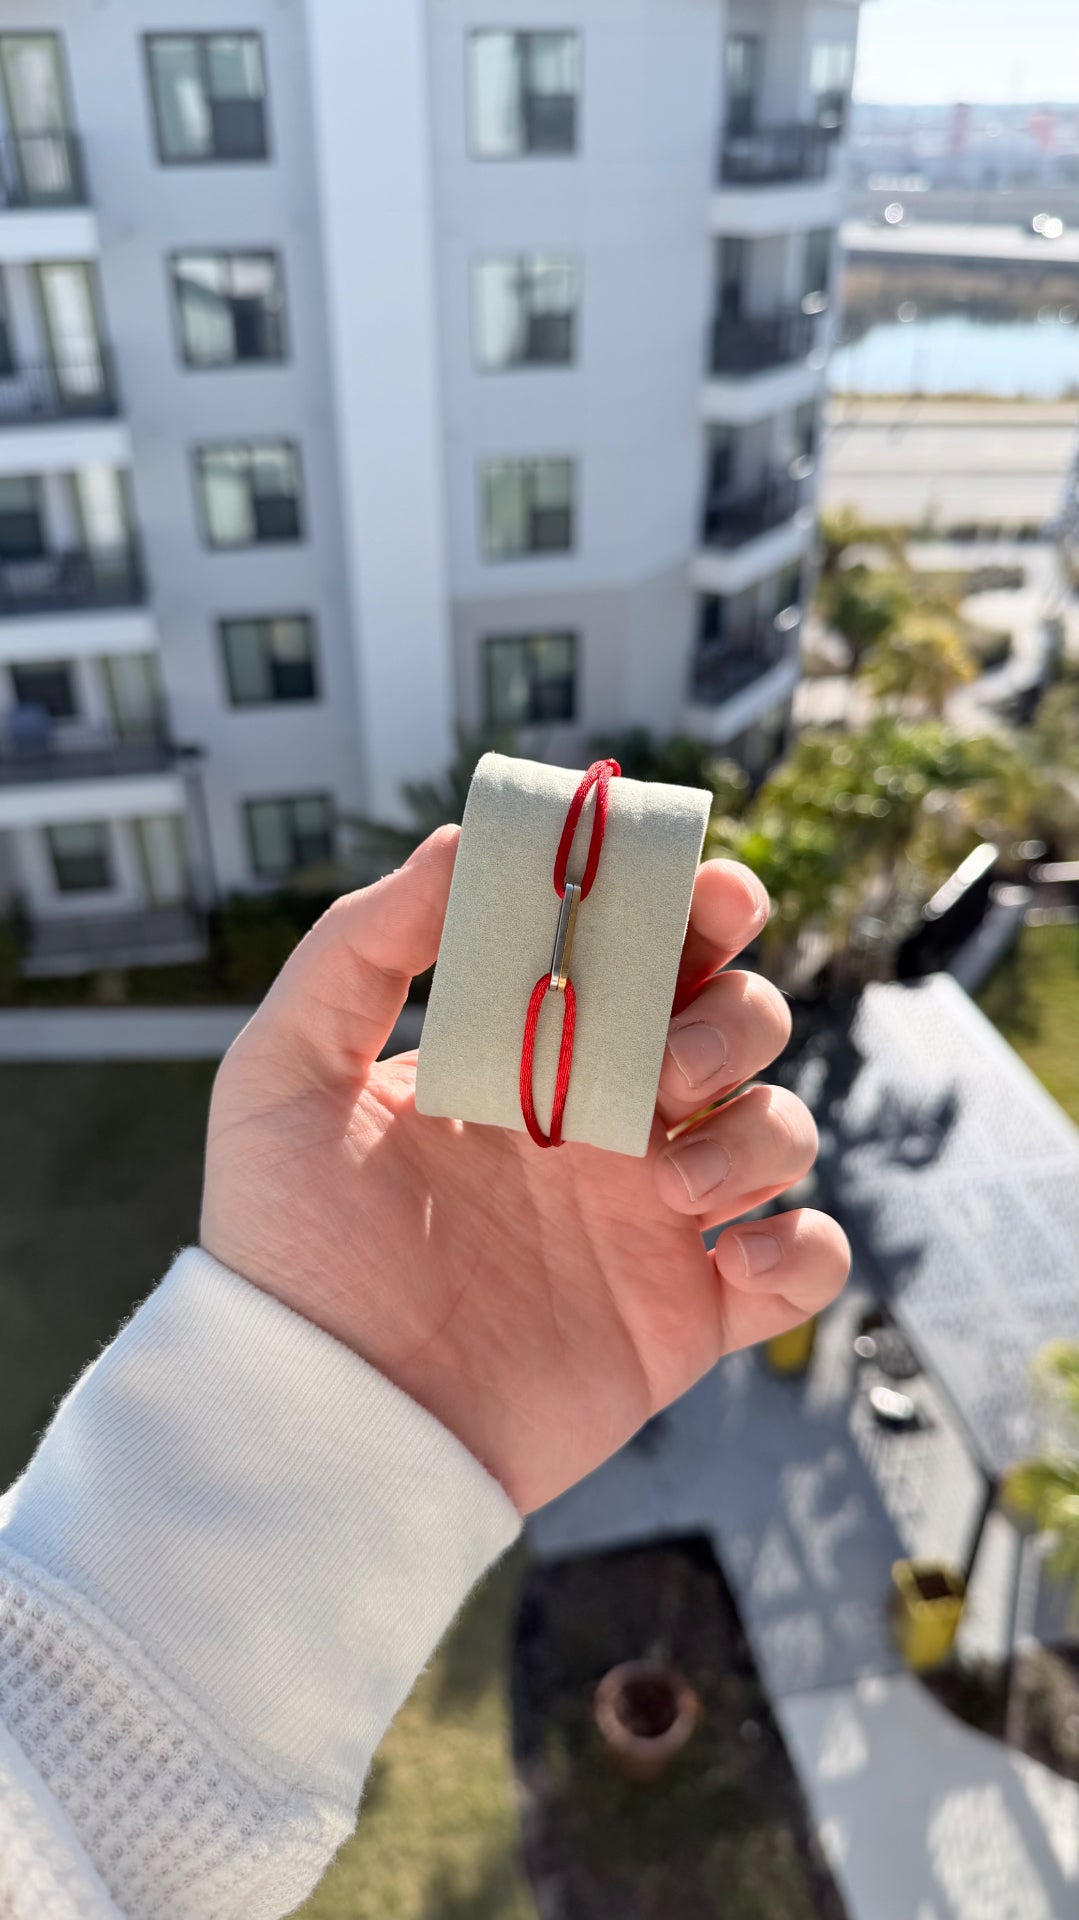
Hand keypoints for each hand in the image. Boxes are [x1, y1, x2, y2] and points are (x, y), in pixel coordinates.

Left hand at [201, 828, 847, 1511]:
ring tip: (666, 1181)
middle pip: (741, 1023)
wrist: (321, 1413)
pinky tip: (734, 1261)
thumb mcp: (286, 1070)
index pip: (649, 949)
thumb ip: (363, 943)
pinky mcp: (688, 1316)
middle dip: (735, 1016)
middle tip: (666, 1061)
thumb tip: (459, 841)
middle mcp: (608, 1122)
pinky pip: (809, 1264)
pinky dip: (807, 1251)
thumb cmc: (288, 1243)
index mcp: (533, 1051)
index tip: (709, 890)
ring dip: (758, 1133)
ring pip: (784, 1129)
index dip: (701, 905)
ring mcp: (655, 1220)